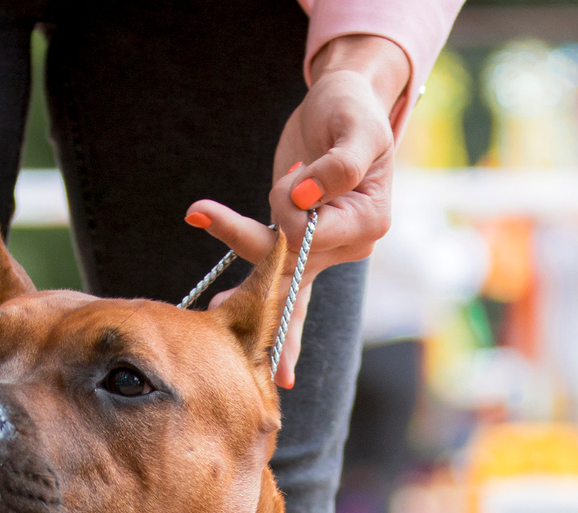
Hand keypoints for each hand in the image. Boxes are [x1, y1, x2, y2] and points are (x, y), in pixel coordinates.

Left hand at [187, 33, 409, 384]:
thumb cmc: (355, 110)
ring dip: (242, 279)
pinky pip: (272, 272)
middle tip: (251, 345)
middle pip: (294, 269)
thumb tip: (301, 198)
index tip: (296, 176)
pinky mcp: (296, 243)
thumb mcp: (356, 127)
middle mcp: (346, 245)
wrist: (346, 102)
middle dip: (262, 289)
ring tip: (209, 292)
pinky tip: (221, 308)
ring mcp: (320, 249)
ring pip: (276, 276)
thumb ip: (336, 166)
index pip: (315, 233)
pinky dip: (250, 291)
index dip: (293, 211)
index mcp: (368, 222)